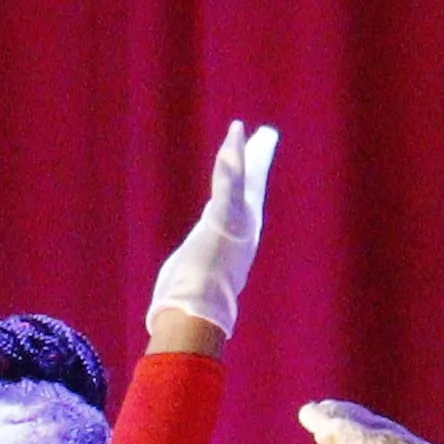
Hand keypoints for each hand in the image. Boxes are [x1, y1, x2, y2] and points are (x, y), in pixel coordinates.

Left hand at [149, 120, 279, 341]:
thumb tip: (178, 298)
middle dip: (257, 162)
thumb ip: (198, 278)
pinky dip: (231, 158)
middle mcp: (244, 232)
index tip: (251, 168)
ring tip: (239, 130)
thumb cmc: (192, 308)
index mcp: (238, 245)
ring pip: (241, 179)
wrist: (198, 313)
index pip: (244, 208)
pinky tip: (234, 135)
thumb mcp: (198, 288)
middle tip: (266, 137)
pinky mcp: (225, 215)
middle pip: (252, 188)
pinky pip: (229, 180)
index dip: (249, 187)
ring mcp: (237, 223)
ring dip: (241, 153)